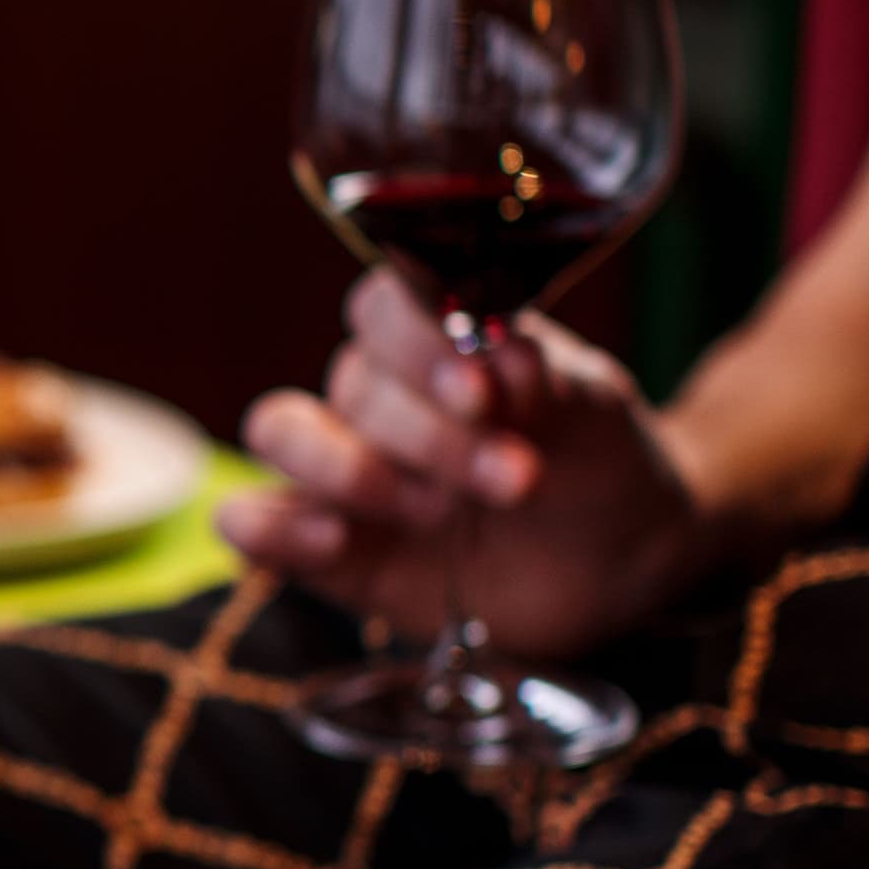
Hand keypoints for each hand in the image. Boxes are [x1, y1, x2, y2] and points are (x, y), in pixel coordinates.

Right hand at [218, 269, 708, 657]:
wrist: (615, 560)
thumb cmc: (597, 463)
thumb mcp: (593, 416)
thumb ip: (543, 387)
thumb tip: (497, 358)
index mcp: (435, 343)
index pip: (383, 307)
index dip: (417, 342)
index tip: (481, 393)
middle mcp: (378, 397)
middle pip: (351, 383)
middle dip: (430, 435)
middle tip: (510, 478)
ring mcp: (344, 470)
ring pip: (280, 431)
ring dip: (348, 469)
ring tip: (432, 513)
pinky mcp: (325, 548)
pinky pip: (253, 523)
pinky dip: (269, 529)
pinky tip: (333, 541)